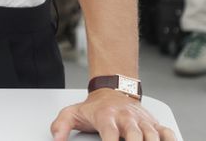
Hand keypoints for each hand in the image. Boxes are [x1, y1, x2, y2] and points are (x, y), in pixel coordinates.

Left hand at [50, 89, 175, 140]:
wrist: (113, 90)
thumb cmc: (94, 107)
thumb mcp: (72, 113)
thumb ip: (61, 126)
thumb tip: (56, 140)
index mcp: (106, 117)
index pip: (110, 133)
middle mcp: (126, 118)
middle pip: (135, 135)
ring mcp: (142, 121)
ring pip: (152, 135)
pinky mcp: (154, 123)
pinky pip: (167, 133)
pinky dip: (170, 140)